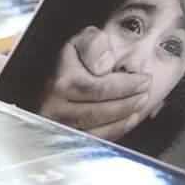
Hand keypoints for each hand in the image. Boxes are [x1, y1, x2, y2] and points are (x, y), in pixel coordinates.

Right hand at [38, 26, 151, 140]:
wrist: (39, 79)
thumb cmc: (67, 61)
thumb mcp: (78, 42)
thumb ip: (94, 44)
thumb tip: (105, 66)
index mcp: (61, 81)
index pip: (100, 88)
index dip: (126, 86)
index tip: (144, 80)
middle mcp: (55, 107)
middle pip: (99, 111)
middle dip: (128, 103)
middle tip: (145, 94)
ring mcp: (57, 126)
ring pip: (96, 130)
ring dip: (123, 120)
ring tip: (138, 106)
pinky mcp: (60, 140)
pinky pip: (92, 142)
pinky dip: (114, 133)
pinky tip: (127, 121)